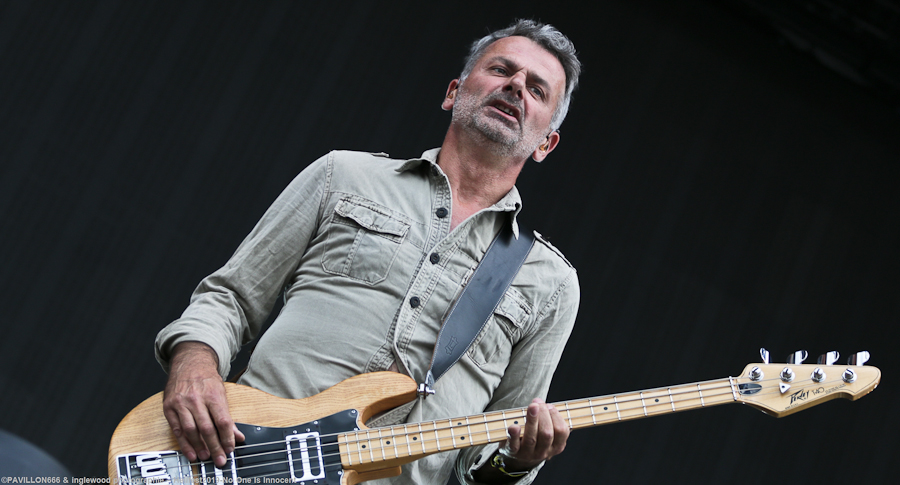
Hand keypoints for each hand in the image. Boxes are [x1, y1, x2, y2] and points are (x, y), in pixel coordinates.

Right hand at [162, 341, 244, 467]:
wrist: (189, 363)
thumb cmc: (206, 379)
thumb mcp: (222, 394)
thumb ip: (228, 417)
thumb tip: (238, 436)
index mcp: (213, 395)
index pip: (223, 421)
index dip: (228, 438)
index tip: (230, 448)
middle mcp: (196, 399)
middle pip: (207, 428)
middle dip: (215, 447)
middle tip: (220, 459)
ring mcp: (181, 403)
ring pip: (191, 430)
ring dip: (199, 447)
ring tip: (206, 457)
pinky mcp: (169, 407)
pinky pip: (177, 429)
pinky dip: (184, 443)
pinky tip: (191, 452)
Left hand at [502, 398, 568, 470]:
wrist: (519, 458)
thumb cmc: (535, 440)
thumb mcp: (547, 433)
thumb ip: (547, 419)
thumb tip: (540, 403)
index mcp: (556, 446)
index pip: (561, 432)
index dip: (556, 416)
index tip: (549, 406)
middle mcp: (543, 452)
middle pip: (547, 434)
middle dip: (543, 415)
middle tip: (537, 403)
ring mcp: (528, 453)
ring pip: (532, 438)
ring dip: (532, 420)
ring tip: (532, 406)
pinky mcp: (514, 452)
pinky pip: (514, 445)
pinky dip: (514, 435)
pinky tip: (514, 426)